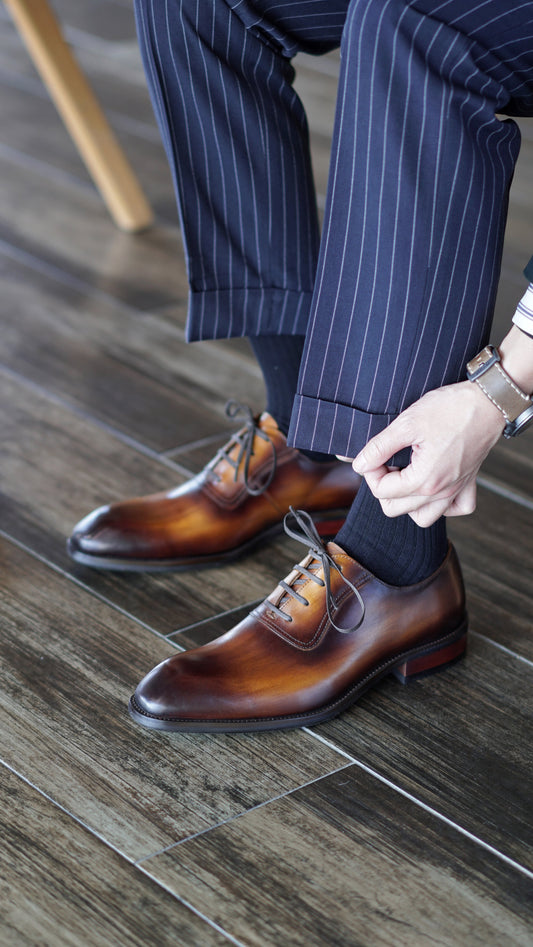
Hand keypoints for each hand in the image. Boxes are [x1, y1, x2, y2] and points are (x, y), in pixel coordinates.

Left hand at [351, 382, 504, 526]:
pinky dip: (442, 505)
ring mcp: (456, 490)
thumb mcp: (407, 423)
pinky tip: (433, 484)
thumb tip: (359, 464)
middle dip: (384, 486)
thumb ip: (379, 447)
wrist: (488, 401)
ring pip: (423, 518)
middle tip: (388, 461)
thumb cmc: (450, 408)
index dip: (370, 471)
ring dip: (407, 502)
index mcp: (424, 480)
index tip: (375, 453)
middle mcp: (441, 492)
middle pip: (395, 509)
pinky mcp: (469, 483)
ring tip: (406, 474)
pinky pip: (456, 509)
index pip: (381, 492)